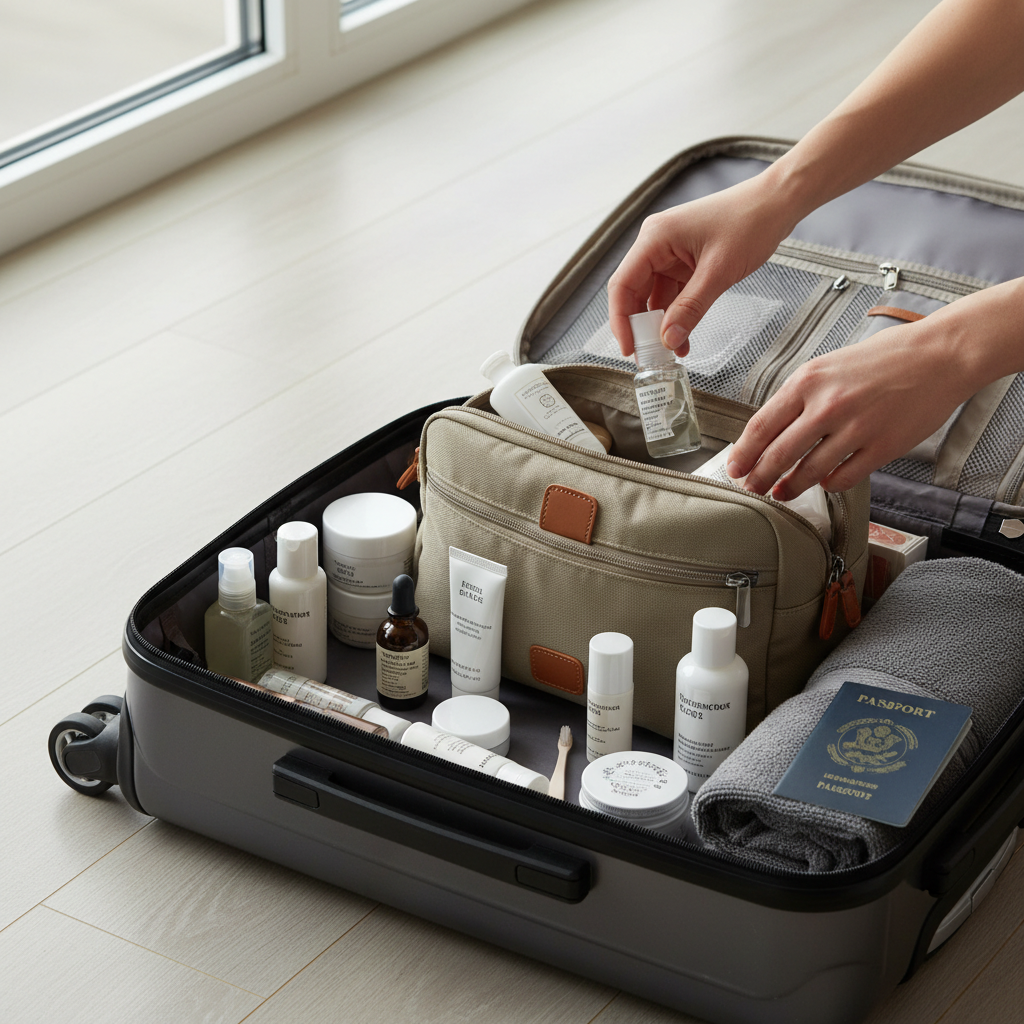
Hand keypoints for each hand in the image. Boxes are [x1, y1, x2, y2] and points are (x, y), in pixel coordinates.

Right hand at [607, 173, 797, 357]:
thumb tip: (668, 340)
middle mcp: (656, 244)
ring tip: (670, 352)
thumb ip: (691, 308)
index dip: (621, 320)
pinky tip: (683, 337)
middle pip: (634, 292)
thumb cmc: (750, 222)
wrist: (777, 202)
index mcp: (655, 238)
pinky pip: (673, 293)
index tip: (629, 348)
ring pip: (654, 296)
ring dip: (661, 324)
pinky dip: (676, 315)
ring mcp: (670, 253)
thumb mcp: (719, 272)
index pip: (623, 284)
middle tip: (648, 358)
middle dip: (640, 327)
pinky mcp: (684, 261)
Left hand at [728, 279, 1023, 498]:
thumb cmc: (885, 358)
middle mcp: (827, 405)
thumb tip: (771, 430)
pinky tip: (825, 482)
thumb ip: (800, 396)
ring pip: (809, 471)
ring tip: (782, 492)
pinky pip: (843, 477)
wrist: (940, 355)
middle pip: (779, 455)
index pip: (761, 426)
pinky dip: (830, 483)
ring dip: (791, 486)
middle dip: (759, 477)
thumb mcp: (829, 366)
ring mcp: (855, 428)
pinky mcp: (881, 447)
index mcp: (808, 381)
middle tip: (752, 488)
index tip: (735, 468)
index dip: (743, 453)